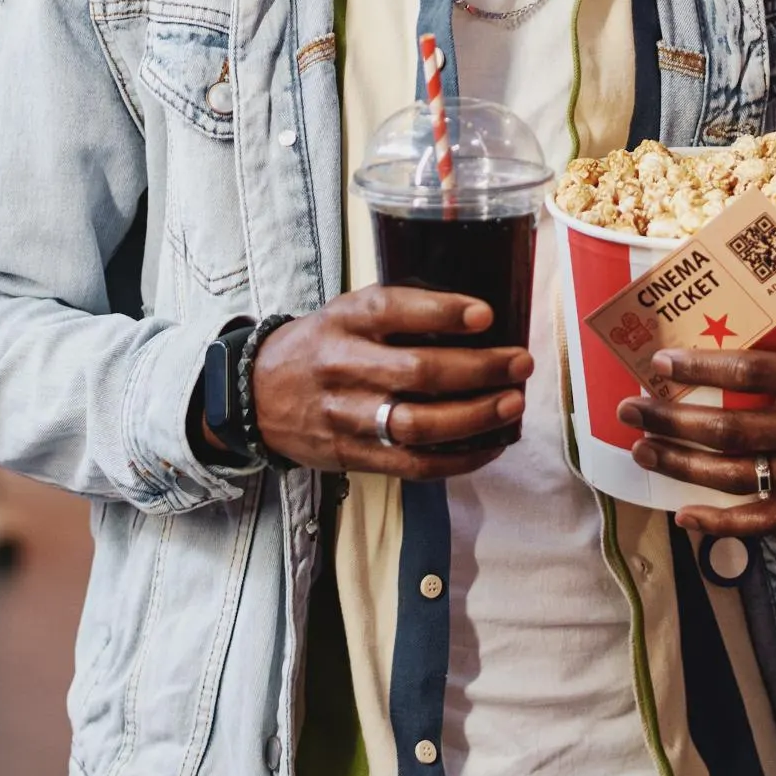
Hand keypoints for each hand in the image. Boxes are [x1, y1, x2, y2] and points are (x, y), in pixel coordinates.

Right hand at [246, 288, 533, 479]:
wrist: (255, 396)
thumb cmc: (320, 345)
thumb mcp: (345, 312)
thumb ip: (398, 312)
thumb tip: (477, 318)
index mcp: (343, 321)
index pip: (392, 310)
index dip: (441, 313)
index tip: (486, 315)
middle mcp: (343, 367)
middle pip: (417, 372)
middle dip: (478, 369)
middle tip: (520, 362)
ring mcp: (348, 417)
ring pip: (417, 425)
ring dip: (475, 417)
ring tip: (512, 404)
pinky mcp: (354, 456)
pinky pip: (413, 465)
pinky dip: (458, 459)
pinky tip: (490, 444)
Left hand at [617, 276, 775, 537]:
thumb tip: (766, 276)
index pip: (755, 375)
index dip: (703, 368)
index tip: (660, 361)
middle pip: (736, 431)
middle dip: (674, 420)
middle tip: (631, 405)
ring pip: (742, 478)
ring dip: (683, 467)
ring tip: (641, 448)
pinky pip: (768, 521)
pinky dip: (724, 525)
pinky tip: (685, 516)